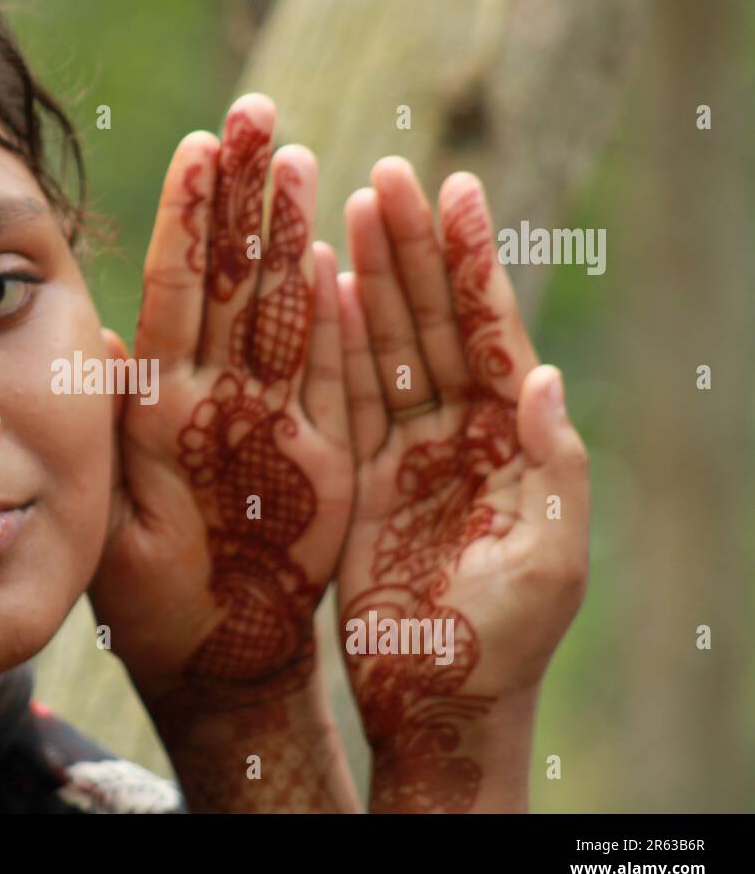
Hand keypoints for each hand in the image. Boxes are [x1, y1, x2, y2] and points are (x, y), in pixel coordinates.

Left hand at [90, 94, 353, 736]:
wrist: (216, 658)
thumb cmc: (153, 604)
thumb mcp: (117, 524)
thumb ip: (115, 437)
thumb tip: (98, 339)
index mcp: (163, 408)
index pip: (176, 293)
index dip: (188, 222)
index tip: (196, 146)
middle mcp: (218, 397)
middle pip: (232, 280)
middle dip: (240, 196)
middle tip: (253, 112)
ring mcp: (272, 418)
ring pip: (284, 310)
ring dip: (288, 235)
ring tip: (294, 158)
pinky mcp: (319, 451)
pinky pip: (333, 373)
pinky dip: (337, 319)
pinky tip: (335, 256)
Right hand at [334, 158, 588, 811]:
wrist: (436, 699)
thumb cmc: (506, 640)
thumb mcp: (549, 557)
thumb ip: (553, 467)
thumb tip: (546, 377)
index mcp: (510, 441)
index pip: (492, 333)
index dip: (473, 263)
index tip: (459, 190)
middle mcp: (457, 431)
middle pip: (433, 321)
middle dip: (412, 247)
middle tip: (388, 174)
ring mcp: (404, 449)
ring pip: (385, 346)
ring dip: (368, 276)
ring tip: (347, 206)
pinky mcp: (357, 474)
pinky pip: (343, 396)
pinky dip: (332, 342)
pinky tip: (320, 288)